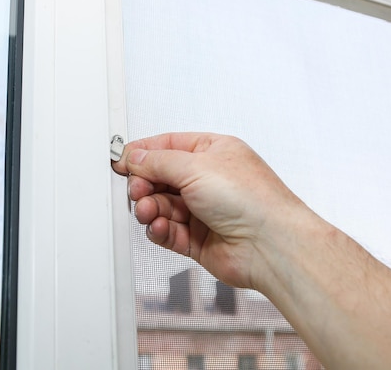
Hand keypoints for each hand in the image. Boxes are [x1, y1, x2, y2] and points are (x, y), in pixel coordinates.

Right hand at [111, 132, 318, 289]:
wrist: (269, 245)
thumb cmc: (251, 200)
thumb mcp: (195, 165)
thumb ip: (158, 161)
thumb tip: (135, 156)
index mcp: (213, 152)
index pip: (168, 146)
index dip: (143, 153)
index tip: (121, 161)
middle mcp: (208, 180)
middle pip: (161, 178)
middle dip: (145, 184)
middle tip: (138, 190)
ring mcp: (204, 211)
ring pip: (162, 206)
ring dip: (151, 208)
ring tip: (149, 211)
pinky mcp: (198, 239)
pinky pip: (168, 231)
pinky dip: (160, 229)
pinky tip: (161, 227)